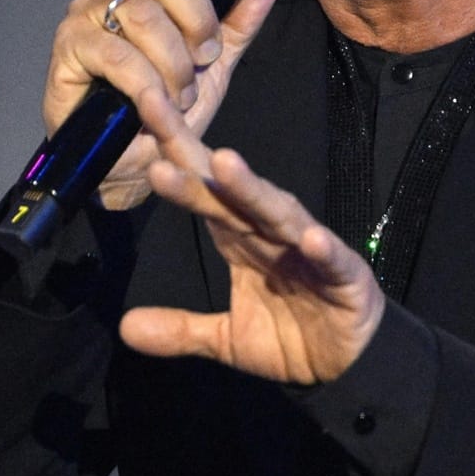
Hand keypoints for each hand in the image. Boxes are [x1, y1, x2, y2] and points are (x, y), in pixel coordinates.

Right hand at [42, 0, 280, 210]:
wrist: (131, 165)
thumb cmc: (166, 111)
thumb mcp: (214, 68)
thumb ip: (237, 25)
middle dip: (196, 17)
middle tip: (206, 58)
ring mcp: (88, 14)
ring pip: (142, 15)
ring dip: (172, 62)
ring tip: (180, 96)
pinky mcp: (69, 46)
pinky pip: (117, 53)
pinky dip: (145, 83)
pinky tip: (155, 104)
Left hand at [118, 109, 384, 384]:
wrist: (349, 364)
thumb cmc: (292, 336)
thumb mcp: (227, 339)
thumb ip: (181, 329)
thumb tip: (125, 329)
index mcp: (240, 239)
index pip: (203, 190)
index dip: (174, 154)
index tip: (142, 110)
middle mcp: (270, 234)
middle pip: (231, 190)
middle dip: (197, 156)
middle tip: (158, 112)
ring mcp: (308, 250)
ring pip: (278, 213)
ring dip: (253, 189)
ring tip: (226, 163)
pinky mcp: (345, 275)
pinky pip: (331, 259)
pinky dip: (322, 247)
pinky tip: (309, 238)